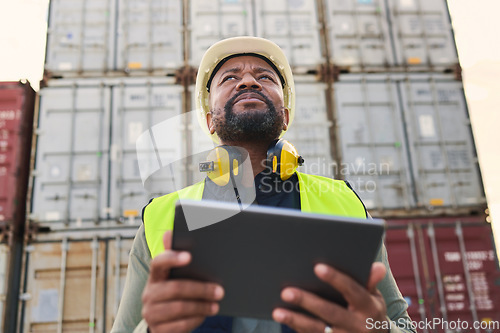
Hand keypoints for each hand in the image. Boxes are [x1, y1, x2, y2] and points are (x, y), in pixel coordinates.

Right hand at [141, 231, 224, 332]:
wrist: (164, 325)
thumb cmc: (175, 294)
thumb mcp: (175, 276)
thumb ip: (174, 256)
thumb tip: (169, 232)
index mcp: (154, 276)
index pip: (157, 263)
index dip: (172, 259)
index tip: (189, 256)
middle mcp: (148, 294)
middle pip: (175, 288)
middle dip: (200, 289)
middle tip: (220, 290)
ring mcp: (151, 314)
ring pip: (179, 308)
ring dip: (201, 306)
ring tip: (216, 304)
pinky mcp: (158, 330)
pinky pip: (179, 325)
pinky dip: (195, 319)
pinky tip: (205, 314)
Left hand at [272, 262, 389, 332]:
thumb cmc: (370, 313)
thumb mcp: (375, 299)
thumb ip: (370, 282)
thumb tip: (377, 266)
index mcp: (369, 308)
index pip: (352, 291)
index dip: (336, 279)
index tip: (317, 267)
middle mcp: (357, 326)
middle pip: (330, 312)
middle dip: (308, 301)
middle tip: (286, 291)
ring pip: (317, 330)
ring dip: (296, 320)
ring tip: (277, 311)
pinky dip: (297, 328)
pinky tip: (284, 319)